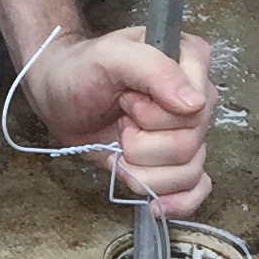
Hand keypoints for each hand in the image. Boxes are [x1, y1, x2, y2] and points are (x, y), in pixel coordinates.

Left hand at [24, 25, 215, 218]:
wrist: (61, 98)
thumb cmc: (83, 70)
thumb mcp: (112, 56)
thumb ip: (154, 70)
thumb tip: (195, 104)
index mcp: (192, 61)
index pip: (197, 107)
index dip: (156, 115)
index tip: (127, 100)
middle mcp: (197, 98)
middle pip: (190, 144)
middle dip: (143, 144)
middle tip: (121, 123)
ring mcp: (188, 133)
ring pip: (189, 171)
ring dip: (146, 172)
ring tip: (123, 149)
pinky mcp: (176, 163)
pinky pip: (196, 190)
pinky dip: (175, 201)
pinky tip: (154, 202)